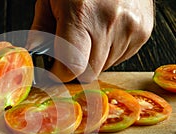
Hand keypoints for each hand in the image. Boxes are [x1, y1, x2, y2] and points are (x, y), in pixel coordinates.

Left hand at [27, 0, 153, 82]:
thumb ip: (41, 30)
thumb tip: (37, 55)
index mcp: (81, 13)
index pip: (72, 67)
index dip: (59, 74)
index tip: (53, 71)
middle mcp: (109, 22)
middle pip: (89, 72)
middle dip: (74, 68)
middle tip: (68, 54)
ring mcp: (130, 28)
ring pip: (104, 67)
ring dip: (92, 60)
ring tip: (88, 35)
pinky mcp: (142, 32)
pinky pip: (119, 58)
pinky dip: (107, 52)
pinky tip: (103, 33)